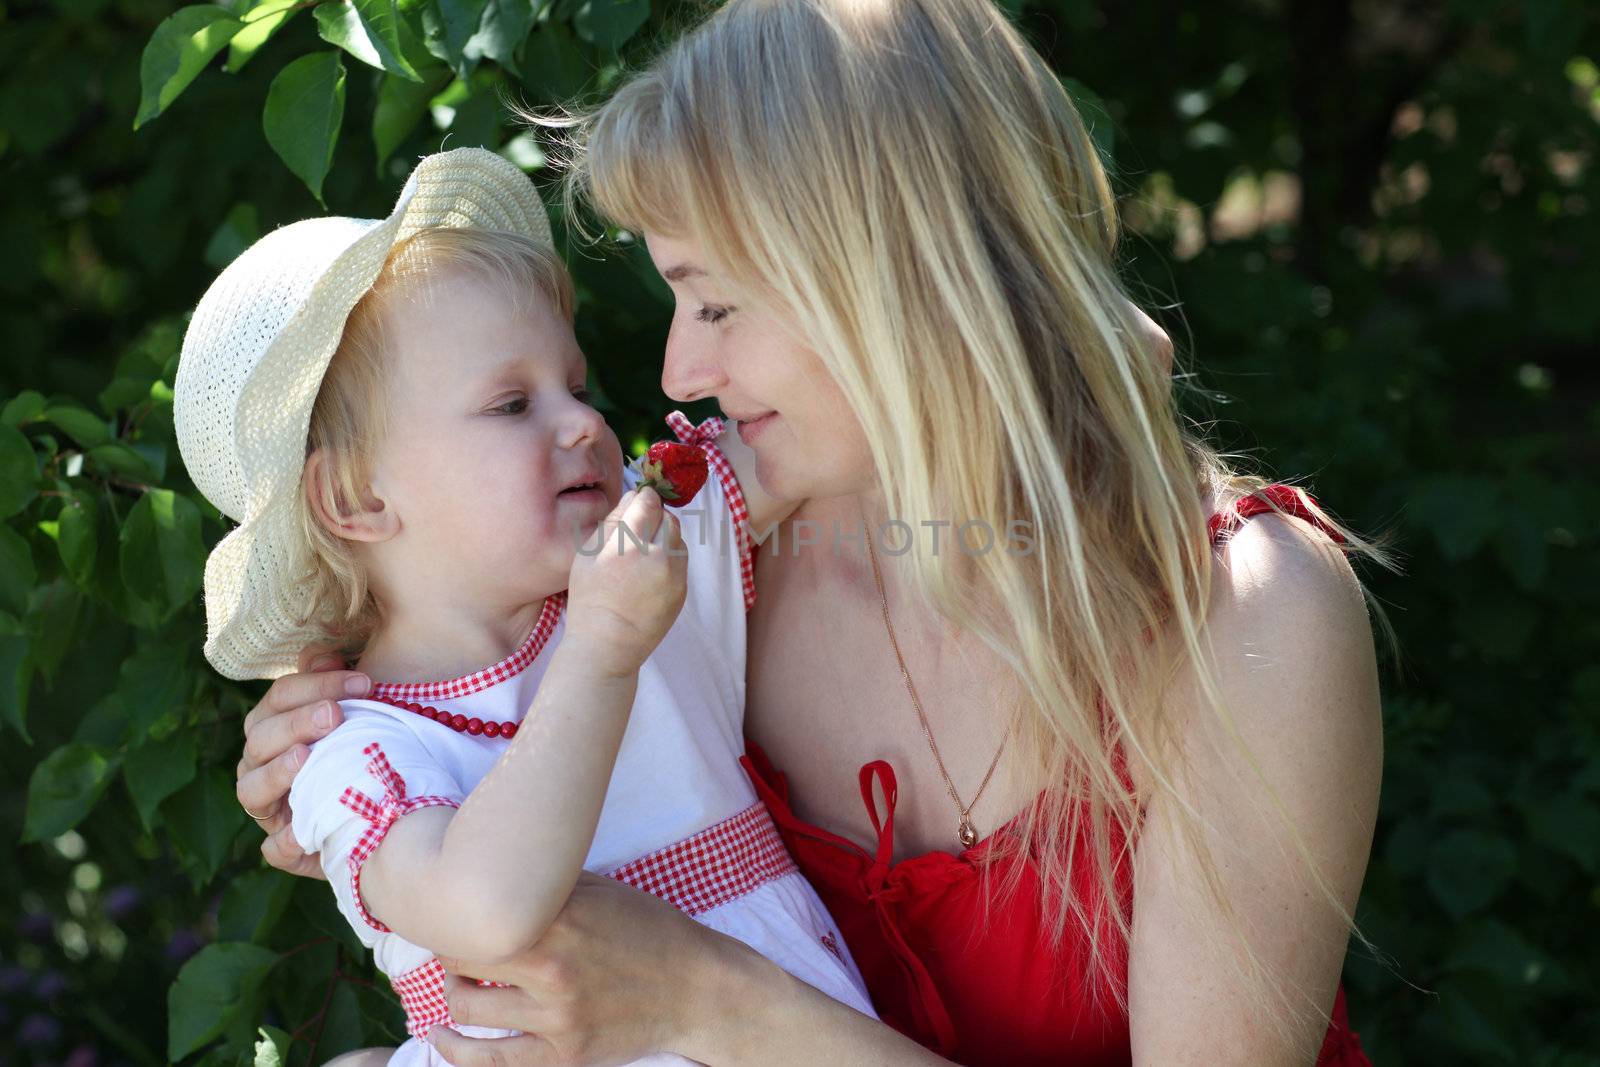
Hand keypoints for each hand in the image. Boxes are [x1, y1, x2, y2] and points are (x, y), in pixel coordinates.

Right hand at [236, 644, 371, 878]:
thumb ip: (334, 680)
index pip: (279, 698)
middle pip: (260, 739)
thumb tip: (323, 656)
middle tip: (334, 715)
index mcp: (276, 727)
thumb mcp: (358, 710)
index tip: (364, 682)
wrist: (390, 809)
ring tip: (305, 758)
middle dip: (296, 723)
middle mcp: (263, 767)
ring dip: (276, 774)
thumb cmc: (366, 747)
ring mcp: (272, 810)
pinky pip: (274, 851)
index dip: (316, 685)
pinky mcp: (288, 850)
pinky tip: (305, 831)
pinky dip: (285, 842)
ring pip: (251, 791)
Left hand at [429, 872, 741, 1066]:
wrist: (697, 990)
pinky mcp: (564, 1055)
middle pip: (463, 959)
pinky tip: (440, 1036)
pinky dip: (454, 1049)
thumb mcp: (604, 892)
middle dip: (452, 952)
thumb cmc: (650, 932)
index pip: (477, 916)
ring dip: (453, 993)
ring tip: (458, 984)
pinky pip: (491, 1059)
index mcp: (560, 920)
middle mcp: (553, 968)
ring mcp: (557, 1017)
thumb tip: (499, 869)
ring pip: (469, 1007)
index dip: (458, 914)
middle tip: (456, 947)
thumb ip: (550, 886)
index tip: (456, 913)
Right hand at [564, 486, 687, 673]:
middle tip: (639, 528)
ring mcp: (674, 575)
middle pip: (668, 518)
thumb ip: (612, 522)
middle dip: (655, 516)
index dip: (644, 498)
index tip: (639, 499)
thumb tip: (633, 496)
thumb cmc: (589, 599)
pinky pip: (681, 561)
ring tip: (643, 552)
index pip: (648, 503)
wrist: (608, 644)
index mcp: (628, 546)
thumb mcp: (587, 556)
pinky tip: (650, 571)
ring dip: (665, 536)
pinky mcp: (683, 590)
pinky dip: (669, 557)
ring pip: (678, 538)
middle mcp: (657, 557)